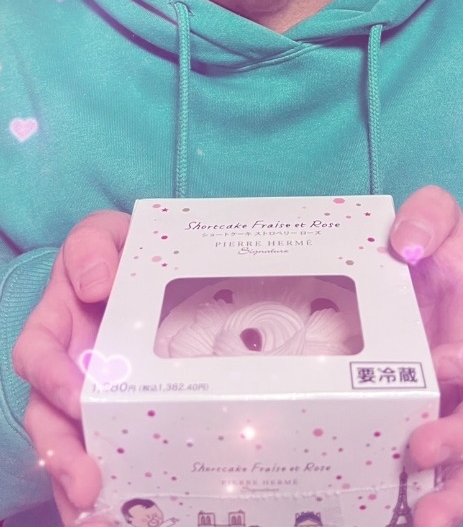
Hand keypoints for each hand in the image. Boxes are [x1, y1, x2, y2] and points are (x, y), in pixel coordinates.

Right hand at [13, 210, 130, 526]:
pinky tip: (137, 514)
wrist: (158, 267)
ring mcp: (93, 398)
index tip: (77, 399)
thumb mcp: (105, 232)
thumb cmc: (122, 251)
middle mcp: (68, 368)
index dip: (51, 379)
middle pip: (48, 420)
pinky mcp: (123, 417)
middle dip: (61, 455)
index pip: (36, 354)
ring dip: (81, 488)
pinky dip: (120, 490)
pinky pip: (114, 458)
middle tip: (86, 485)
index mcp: (57, 324)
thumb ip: (92, 245)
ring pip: (73, 450)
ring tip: (103, 520)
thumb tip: (93, 284)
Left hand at [389, 185, 462, 526]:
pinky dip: (424, 494)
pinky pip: (439, 467)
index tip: (449, 360)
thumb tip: (409, 245)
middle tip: (421, 448)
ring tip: (422, 518)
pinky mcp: (428, 419)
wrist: (411, 270)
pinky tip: (397, 515)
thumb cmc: (435, 245)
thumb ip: (429, 215)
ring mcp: (458, 399)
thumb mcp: (437, 214)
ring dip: (453, 488)